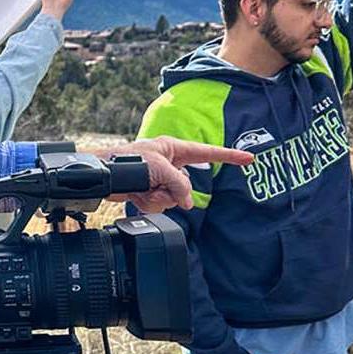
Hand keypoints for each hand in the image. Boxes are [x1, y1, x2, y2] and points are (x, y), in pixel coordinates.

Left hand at [91, 137, 254, 211]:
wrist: (103, 176)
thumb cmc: (127, 162)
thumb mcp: (160, 169)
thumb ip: (180, 185)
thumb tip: (187, 203)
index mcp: (174, 148)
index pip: (208, 153)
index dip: (230, 157)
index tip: (249, 159)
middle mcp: (169, 163)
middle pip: (187, 186)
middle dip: (172, 190)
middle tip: (154, 184)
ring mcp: (160, 179)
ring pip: (174, 198)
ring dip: (158, 198)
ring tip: (143, 189)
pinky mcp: (150, 191)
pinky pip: (160, 204)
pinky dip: (149, 203)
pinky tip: (137, 196)